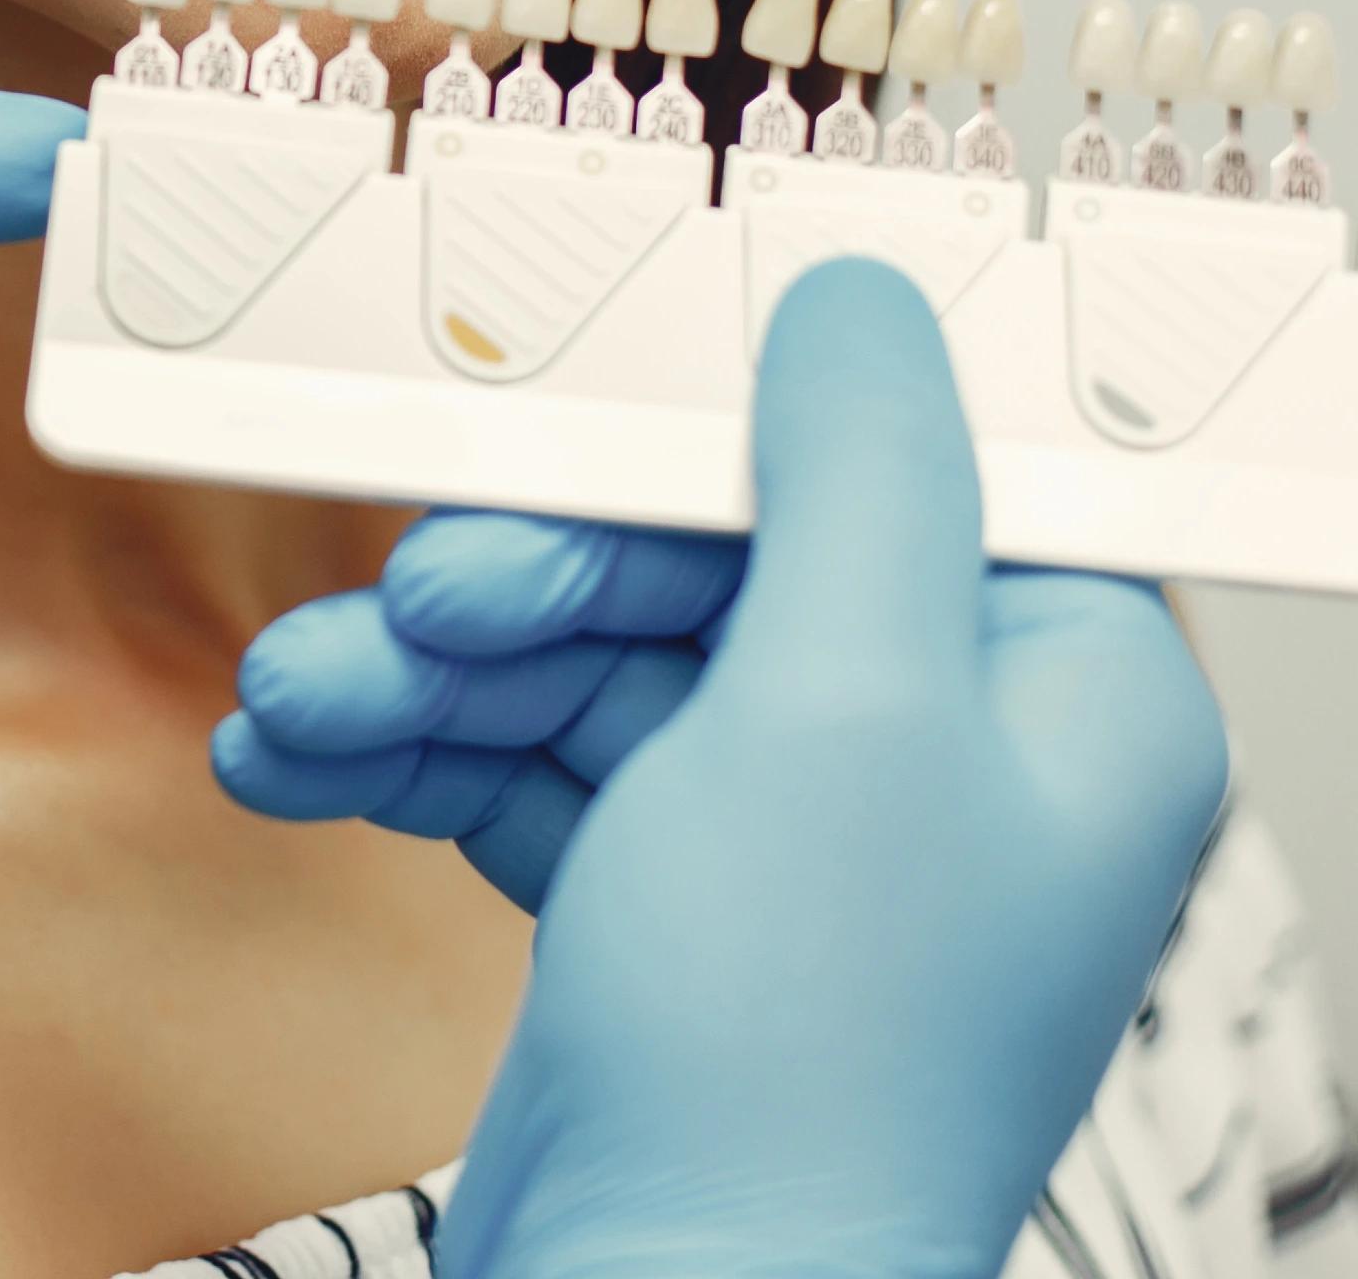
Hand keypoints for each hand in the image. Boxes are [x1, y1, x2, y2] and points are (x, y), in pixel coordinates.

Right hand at [236, 261, 1228, 1278]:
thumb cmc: (799, 1061)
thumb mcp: (844, 703)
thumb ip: (858, 470)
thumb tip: (861, 297)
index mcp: (1061, 697)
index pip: (901, 469)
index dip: (733, 423)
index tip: (586, 384)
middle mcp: (942, 761)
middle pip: (707, 559)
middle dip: (528, 581)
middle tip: (420, 604)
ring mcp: (795, 842)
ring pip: (589, 660)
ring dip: (428, 671)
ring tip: (301, 704)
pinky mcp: (666, 908)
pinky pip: (532, 764)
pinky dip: (416, 753)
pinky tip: (296, 759)